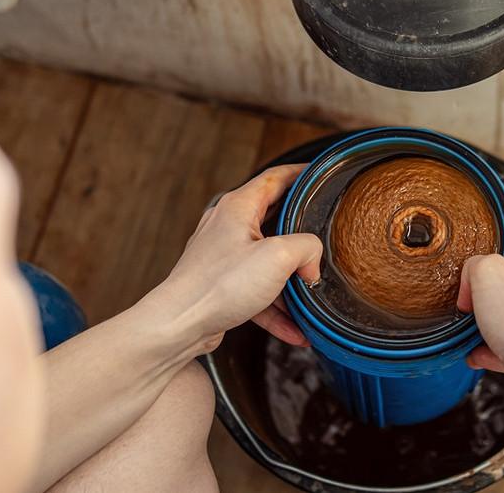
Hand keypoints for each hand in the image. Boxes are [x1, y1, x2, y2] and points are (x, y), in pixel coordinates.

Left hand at [149, 164, 320, 351]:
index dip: (300, 173)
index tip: (318, 174)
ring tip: (310, 298)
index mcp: (238, 207)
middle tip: (323, 236)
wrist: (180, 324)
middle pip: (274, 221)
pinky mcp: (222, 284)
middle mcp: (227, 227)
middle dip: (301, 234)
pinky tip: (295, 328)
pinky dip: (277, 308)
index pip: (275, 178)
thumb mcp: (278, 256)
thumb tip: (312, 261)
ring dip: (291, 282)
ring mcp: (223, 257)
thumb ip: (307, 248)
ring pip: (268, 263)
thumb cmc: (217, 285)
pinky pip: (258, 292)